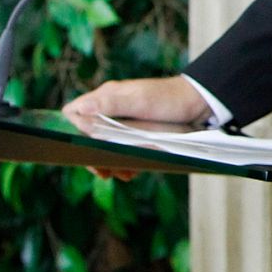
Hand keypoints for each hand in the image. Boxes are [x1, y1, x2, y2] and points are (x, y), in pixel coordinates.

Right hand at [62, 76, 209, 179]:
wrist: (200, 103)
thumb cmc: (170, 99)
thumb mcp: (140, 101)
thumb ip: (110, 105)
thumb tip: (79, 110)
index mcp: (106, 97)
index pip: (73, 114)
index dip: (71, 132)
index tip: (80, 151)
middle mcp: (110, 108)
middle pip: (87, 135)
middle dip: (93, 155)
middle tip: (104, 173)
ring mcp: (123, 121)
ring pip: (104, 145)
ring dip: (109, 161)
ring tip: (122, 174)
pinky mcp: (136, 132)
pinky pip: (120, 148)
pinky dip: (122, 160)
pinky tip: (131, 171)